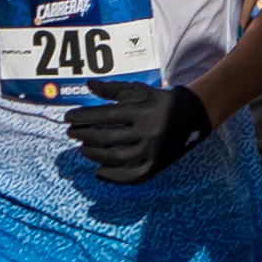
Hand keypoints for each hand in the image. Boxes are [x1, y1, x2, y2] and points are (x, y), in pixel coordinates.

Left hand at [66, 82, 215, 183]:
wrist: (193, 115)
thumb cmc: (159, 101)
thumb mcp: (138, 90)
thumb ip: (113, 89)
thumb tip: (88, 85)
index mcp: (142, 110)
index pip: (105, 115)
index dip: (83, 117)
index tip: (68, 118)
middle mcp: (147, 131)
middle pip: (106, 138)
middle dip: (84, 135)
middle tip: (71, 133)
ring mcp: (152, 151)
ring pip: (115, 158)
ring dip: (94, 155)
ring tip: (83, 149)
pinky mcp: (156, 165)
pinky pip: (131, 175)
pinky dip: (113, 176)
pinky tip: (99, 171)